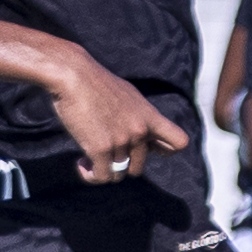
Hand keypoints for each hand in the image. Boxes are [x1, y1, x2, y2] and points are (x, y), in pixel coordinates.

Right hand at [52, 63, 186, 187]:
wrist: (73, 75)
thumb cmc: (96, 83)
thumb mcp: (129, 96)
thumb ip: (137, 115)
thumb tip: (139, 132)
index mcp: (150, 117)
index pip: (178, 143)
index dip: (165, 151)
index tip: (148, 149)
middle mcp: (140, 131)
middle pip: (138, 167)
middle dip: (121, 164)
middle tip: (104, 153)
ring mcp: (122, 141)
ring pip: (118, 174)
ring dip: (103, 169)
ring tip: (88, 158)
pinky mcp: (100, 148)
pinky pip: (101, 176)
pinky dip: (90, 175)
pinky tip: (82, 163)